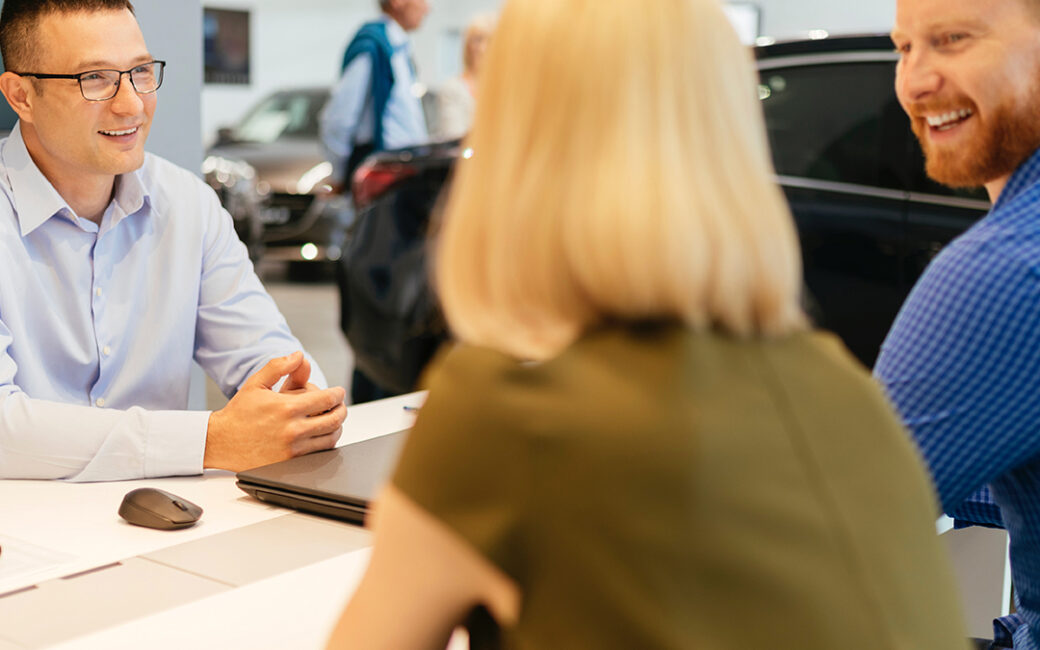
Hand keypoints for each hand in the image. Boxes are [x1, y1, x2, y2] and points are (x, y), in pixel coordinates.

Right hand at [204, 352, 346, 471]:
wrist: (220, 442)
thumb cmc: (239, 412)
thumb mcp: (256, 383)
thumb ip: (279, 367)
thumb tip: (299, 356)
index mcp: (287, 408)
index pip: (326, 399)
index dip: (337, 394)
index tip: (339, 392)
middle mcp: (292, 430)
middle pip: (333, 420)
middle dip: (342, 410)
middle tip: (341, 406)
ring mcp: (292, 449)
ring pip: (329, 439)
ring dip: (337, 428)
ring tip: (334, 420)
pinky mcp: (289, 464)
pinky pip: (318, 455)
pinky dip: (325, 445)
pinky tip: (322, 436)